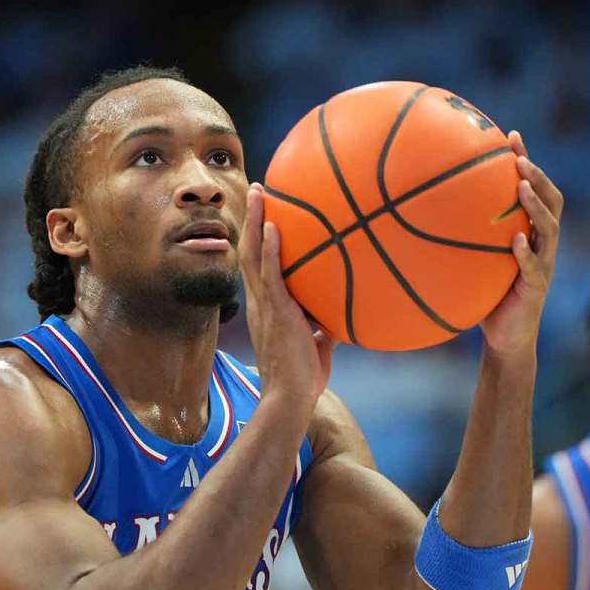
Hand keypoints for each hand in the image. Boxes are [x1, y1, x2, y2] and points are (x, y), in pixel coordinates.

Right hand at [239, 182, 336, 409]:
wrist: (291, 398)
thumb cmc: (303, 379)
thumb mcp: (317, 347)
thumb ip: (324, 330)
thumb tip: (342, 322)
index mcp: (265, 309)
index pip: (256, 267)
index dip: (255, 240)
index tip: (260, 216)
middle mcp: (259, 302)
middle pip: (248, 250)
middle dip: (250, 218)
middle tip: (256, 190)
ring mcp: (265, 305)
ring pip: (252, 254)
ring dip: (254, 221)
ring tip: (258, 192)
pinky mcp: (277, 311)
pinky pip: (270, 274)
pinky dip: (269, 249)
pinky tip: (271, 226)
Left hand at [479, 131, 563, 358]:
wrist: (505, 338)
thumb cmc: (485, 296)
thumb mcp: (474, 261)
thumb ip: (462, 237)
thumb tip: (418, 212)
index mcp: (531, 233)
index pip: (536, 190)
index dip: (527, 162)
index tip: (511, 135)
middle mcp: (542, 245)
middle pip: (552, 201)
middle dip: (538, 176)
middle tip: (520, 158)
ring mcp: (543, 265)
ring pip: (549, 229)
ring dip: (535, 205)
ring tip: (522, 186)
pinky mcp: (536, 288)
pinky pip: (533, 267)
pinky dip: (525, 252)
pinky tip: (515, 240)